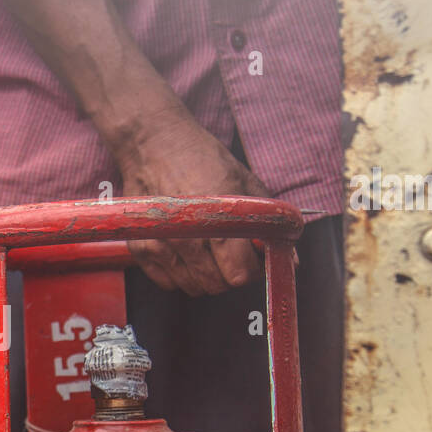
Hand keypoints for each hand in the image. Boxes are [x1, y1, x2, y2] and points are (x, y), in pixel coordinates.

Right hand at [119, 118, 276, 295]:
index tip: (253, 256)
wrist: (154, 144)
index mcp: (216, 220)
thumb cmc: (203, 160)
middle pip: (217, 285)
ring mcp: (160, 245)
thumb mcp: (246, 183)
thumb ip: (270, 224)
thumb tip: (292, 261)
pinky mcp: (140, 249)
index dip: (252, 269)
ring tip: (208, 248)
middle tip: (232, 251)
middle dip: (230, 273)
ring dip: (206, 275)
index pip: (238, 275)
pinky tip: (185, 250)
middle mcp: (186, 237)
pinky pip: (169, 283)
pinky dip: (181, 274)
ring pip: (194, 287)